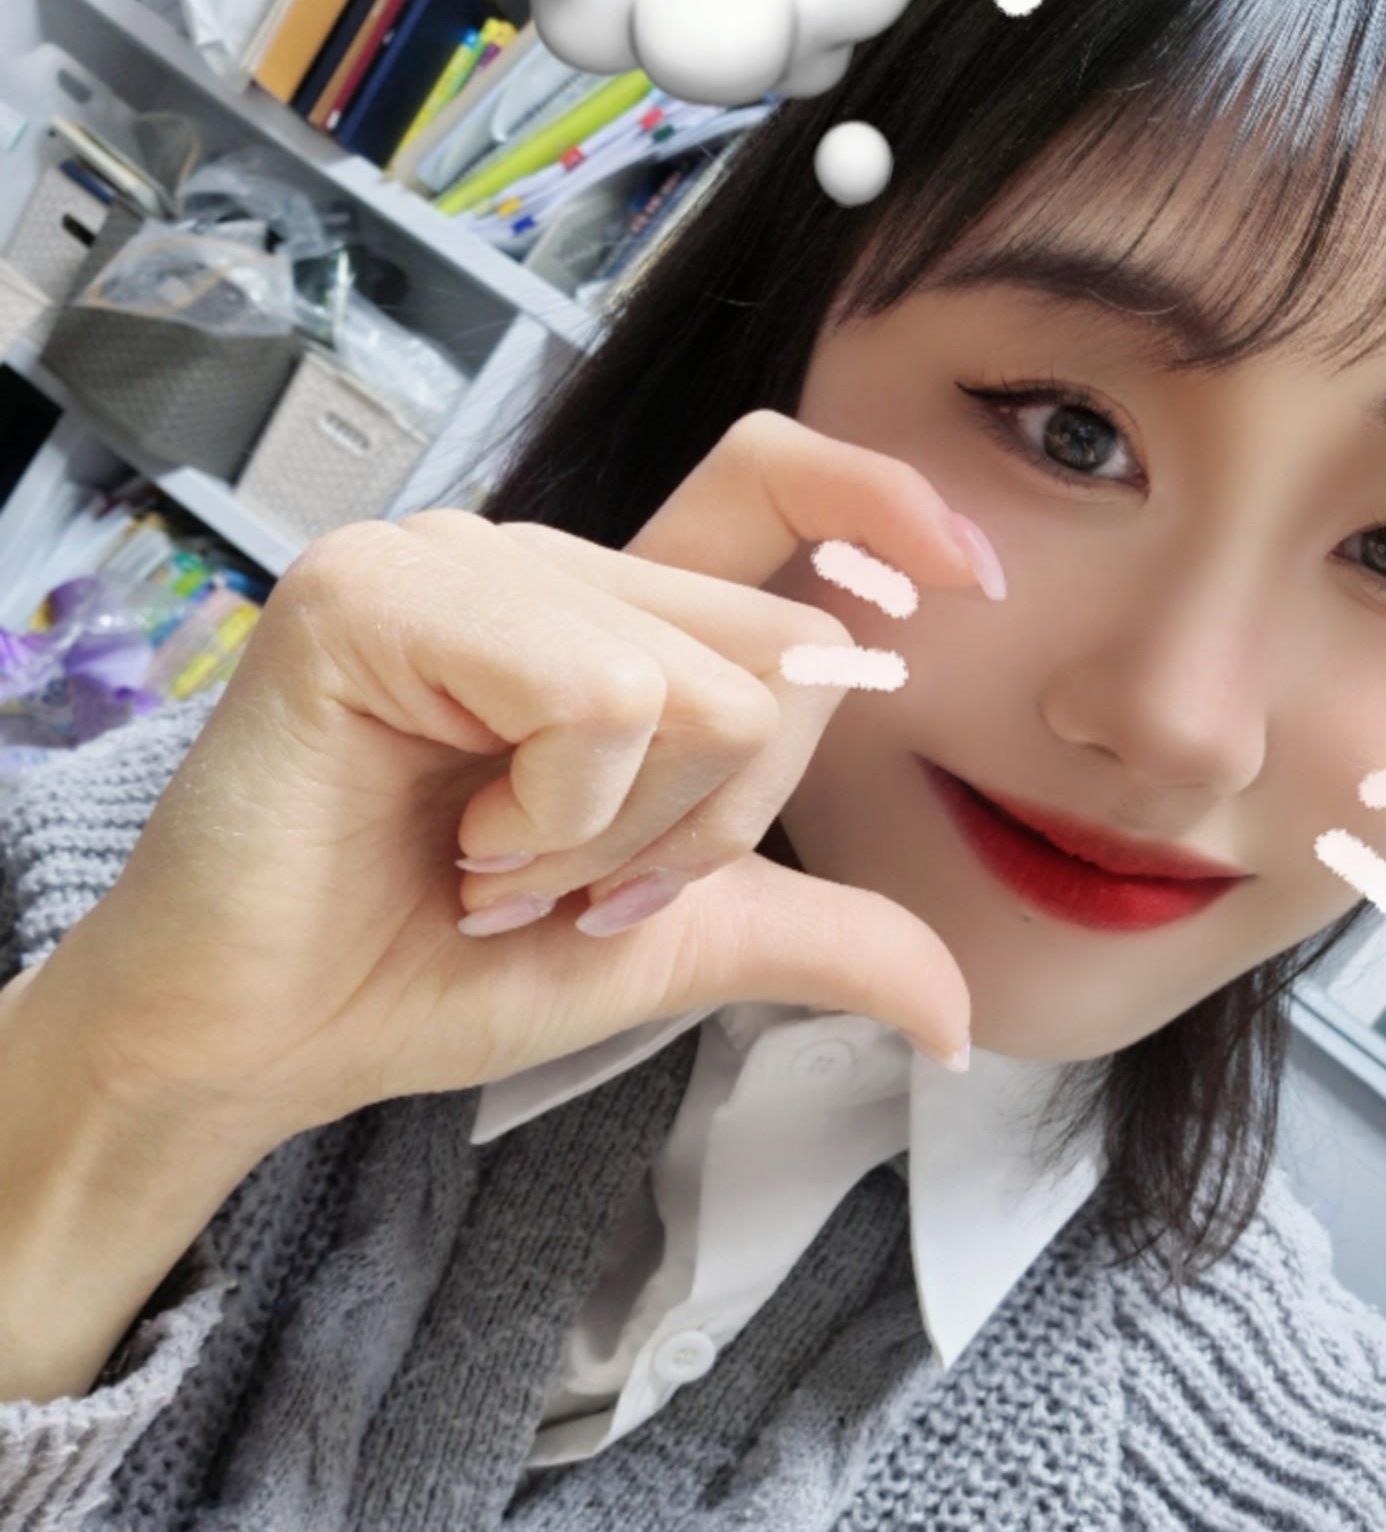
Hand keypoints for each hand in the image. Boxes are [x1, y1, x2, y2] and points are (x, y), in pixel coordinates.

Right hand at [65, 413, 983, 1154]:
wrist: (265, 1042)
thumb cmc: (428, 968)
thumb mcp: (665, 946)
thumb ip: (813, 935)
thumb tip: (960, 1016)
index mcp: (609, 622)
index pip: (771, 489)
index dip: (885, 503)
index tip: (972, 580)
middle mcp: (541, 569)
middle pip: (778, 653)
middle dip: (714, 828)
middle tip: (574, 892)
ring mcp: (457, 564)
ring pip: (703, 688)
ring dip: (623, 840)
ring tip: (494, 869)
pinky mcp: (379, 593)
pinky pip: (598, 697)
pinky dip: (557, 816)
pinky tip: (456, 842)